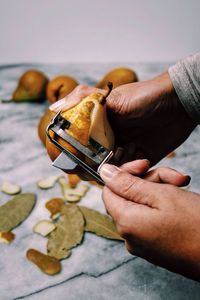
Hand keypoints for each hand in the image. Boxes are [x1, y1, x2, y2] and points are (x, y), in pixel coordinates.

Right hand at [50, 72, 196, 165]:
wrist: (178, 102)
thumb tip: (53, 108)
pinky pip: (133, 175)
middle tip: (107, 165)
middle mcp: (110, 142)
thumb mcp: (112, 97)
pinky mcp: (142, 160)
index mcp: (98, 128)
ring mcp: (126, 151)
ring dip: (120, 171)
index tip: (76, 164)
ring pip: (114, 173)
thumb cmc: (145, 97)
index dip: (76, 159)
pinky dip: (134, 172)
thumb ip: (83, 100)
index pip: (80, 149)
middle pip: (95, 164)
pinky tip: (141, 159)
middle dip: (99, 170)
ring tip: (133, 154)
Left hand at [100, 162, 199, 280]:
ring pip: (141, 204)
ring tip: (182, 186)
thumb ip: (128, 183)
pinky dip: (162, 205)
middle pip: (128, 195)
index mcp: (126, 222)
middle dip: (150, 180)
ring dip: (160, 190)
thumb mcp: (161, 195)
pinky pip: (149, 217)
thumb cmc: (196, 227)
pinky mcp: (154, 244)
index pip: (109, 189)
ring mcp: (142, 241)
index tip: (145, 164)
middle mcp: (129, 235)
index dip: (125, 173)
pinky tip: (180, 199)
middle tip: (174, 178)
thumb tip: (105, 172)